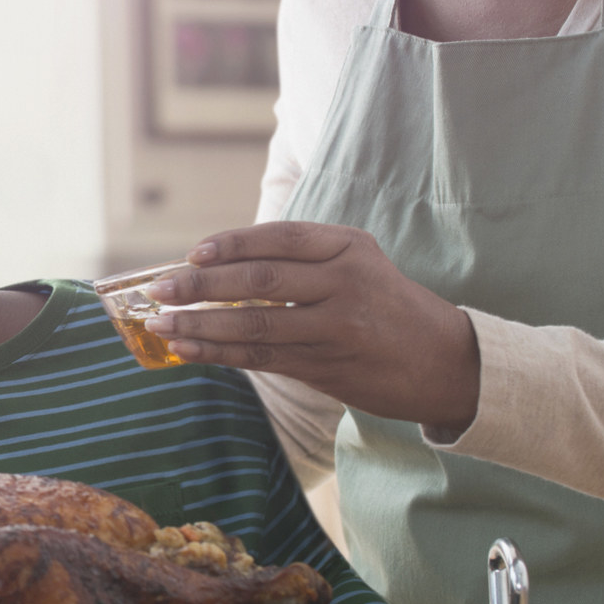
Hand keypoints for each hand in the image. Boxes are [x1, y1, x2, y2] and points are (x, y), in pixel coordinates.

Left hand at [143, 222, 480, 435]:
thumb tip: (216, 265)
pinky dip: (221, 352)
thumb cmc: (385, 305)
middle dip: (203, 285)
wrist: (445, 361)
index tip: (194, 253)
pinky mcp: (328, 366)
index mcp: (349, 247)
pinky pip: (264, 359)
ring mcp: (338, 327)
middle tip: (159, 289)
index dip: (234, 244)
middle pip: (262, 280)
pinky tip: (189, 348)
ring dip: (202, 324)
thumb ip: (299, 260)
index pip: (281, 237)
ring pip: (258, 325)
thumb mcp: (356, 263)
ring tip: (162, 323)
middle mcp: (345, 283)